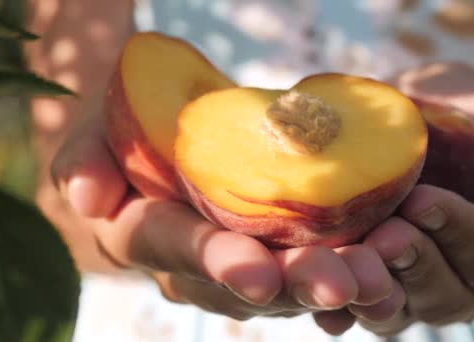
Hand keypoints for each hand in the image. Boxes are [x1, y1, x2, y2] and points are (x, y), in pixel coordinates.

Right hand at [46, 111, 396, 321]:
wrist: (193, 127)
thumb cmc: (146, 121)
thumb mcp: (105, 122)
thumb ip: (88, 155)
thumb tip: (84, 195)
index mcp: (146, 234)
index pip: (174, 248)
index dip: (214, 259)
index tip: (256, 270)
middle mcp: (197, 265)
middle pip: (243, 282)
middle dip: (290, 283)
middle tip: (336, 281)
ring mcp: (246, 265)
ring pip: (288, 288)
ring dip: (333, 285)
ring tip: (374, 277)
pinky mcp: (285, 258)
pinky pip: (318, 278)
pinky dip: (355, 283)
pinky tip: (389, 282)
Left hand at [315, 62, 473, 335]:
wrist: (427, 117)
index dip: (460, 233)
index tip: (424, 200)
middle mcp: (461, 285)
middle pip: (443, 295)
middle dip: (413, 263)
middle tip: (384, 234)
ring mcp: (411, 292)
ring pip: (396, 310)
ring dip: (370, 288)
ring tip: (348, 261)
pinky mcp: (368, 287)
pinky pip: (353, 307)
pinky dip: (336, 305)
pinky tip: (318, 293)